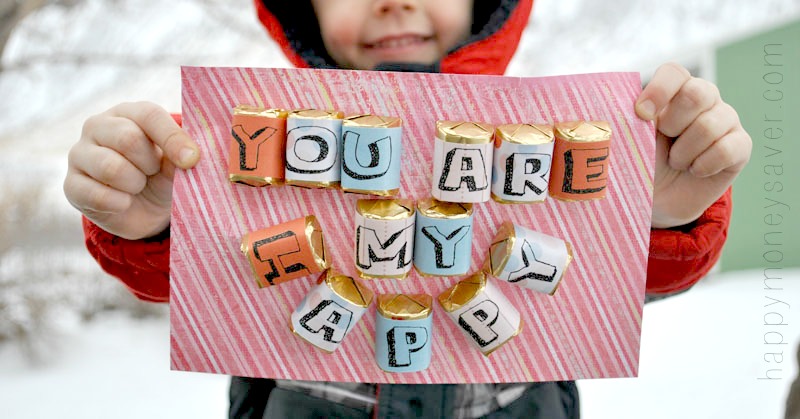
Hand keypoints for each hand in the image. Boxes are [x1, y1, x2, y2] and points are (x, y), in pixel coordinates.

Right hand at [64, 102, 199, 239]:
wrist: (145, 211)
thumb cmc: (162, 175)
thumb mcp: (177, 165)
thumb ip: (181, 157)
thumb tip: (189, 157)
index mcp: (128, 113)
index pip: (148, 115)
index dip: (172, 138)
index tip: (193, 160)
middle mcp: (97, 126)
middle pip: (127, 138)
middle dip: (149, 163)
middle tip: (153, 172)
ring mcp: (79, 154)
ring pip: (111, 168)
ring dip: (135, 183)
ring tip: (138, 185)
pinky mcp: (71, 185)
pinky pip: (98, 195)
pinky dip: (120, 203)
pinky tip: (124, 202)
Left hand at [636, 63, 751, 228]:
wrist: (658, 200)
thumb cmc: (640, 164)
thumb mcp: (627, 141)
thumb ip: (621, 120)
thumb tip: (590, 115)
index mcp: (673, 91)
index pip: (674, 72)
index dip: (660, 90)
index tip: (641, 114)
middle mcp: (704, 99)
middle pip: (698, 93)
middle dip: (674, 123)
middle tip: (664, 140)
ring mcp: (726, 120)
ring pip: (711, 124)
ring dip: (685, 152)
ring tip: (677, 161)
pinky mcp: (740, 146)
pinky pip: (728, 149)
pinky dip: (704, 164)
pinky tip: (694, 170)